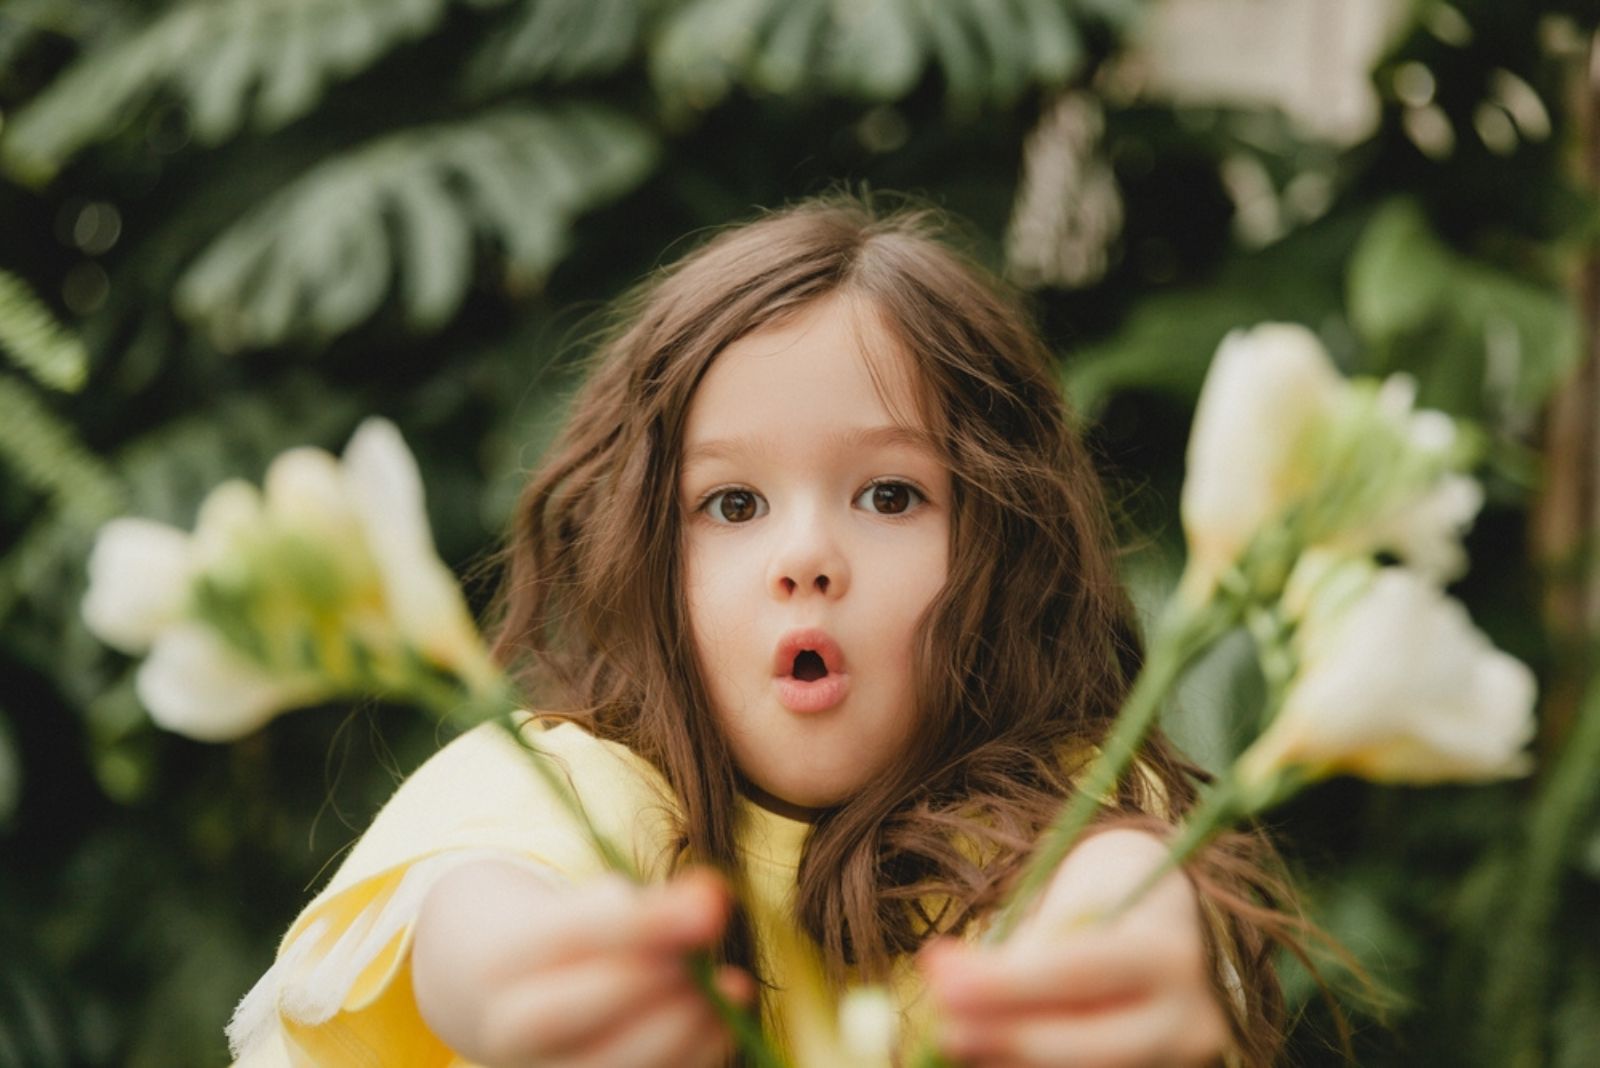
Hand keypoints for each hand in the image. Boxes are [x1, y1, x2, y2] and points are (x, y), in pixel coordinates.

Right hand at [413, 862, 753, 1067]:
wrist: (522, 1007)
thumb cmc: (574, 949)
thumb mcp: (595, 912)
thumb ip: (650, 907)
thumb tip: (711, 899)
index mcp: (501, 962)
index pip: (567, 936)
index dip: (643, 922)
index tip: (711, 902)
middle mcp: (505, 1030)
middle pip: (561, 1013)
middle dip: (648, 983)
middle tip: (709, 959)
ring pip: (601, 1066)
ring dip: (681, 1030)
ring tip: (732, 988)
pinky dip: (691, 1058)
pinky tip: (723, 1022)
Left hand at [920, 829, 1229, 1067]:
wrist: (1162, 929)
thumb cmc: (1103, 902)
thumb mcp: (1068, 904)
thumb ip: (1021, 948)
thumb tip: (949, 982)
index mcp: (1169, 952)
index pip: (1080, 972)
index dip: (1006, 982)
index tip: (941, 978)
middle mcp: (1186, 1018)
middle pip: (1089, 1046)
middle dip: (1004, 1036)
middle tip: (941, 1027)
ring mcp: (1176, 1062)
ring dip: (1006, 1061)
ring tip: (954, 1037)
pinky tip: (986, 1056)